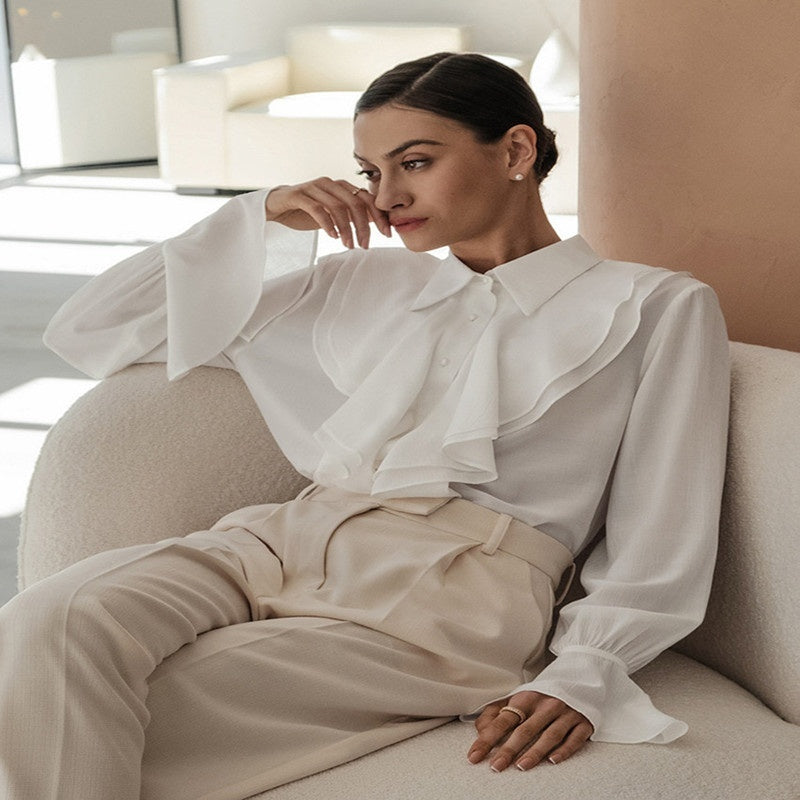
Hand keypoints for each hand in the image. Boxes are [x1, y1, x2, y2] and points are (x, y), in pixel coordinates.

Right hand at [265, 178, 391, 248]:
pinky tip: (332, 236)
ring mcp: (314, 188)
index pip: (367, 198)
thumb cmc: (306, 210)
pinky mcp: (299, 195)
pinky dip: (327, 224)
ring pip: (338, 207)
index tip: (387, 234)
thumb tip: (375, 221)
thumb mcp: (333, 213)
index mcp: (341, 186)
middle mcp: (330, 183)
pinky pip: (317, 209)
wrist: (277, 205)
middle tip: (365, 245)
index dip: (379, 216)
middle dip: (364, 226)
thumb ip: (352, 214)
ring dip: (346, 229)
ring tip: (349, 245)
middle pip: (355, 203)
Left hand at [467, 691, 592, 771]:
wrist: (577, 680)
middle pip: (525, 729)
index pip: (503, 720)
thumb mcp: (517, 698)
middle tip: (496, 766)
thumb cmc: (541, 696)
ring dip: (535, 752)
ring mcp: (566, 713)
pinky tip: (553, 761)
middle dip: (509, 749)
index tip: (475, 755)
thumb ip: (496, 712)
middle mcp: (545, 705)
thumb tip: (480, 730)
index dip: (487, 738)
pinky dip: (564, 750)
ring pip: (550, 735)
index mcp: (526, 698)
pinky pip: (574, 738)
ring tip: (521, 766)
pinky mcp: (583, 722)